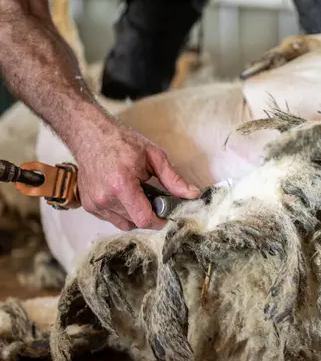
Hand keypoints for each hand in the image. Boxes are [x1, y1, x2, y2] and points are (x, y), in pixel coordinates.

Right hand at [75, 126, 200, 230]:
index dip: (159, 221)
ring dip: (134, 215)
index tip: (166, 215)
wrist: (91, 136)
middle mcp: (105, 198)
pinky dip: (121, 212)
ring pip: (123, 223)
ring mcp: (94, 203)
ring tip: (137, 195)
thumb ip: (173, 179)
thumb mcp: (153, 156)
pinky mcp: (89, 205)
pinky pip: (111, 219)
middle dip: (148, 215)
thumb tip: (192, 194)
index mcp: (121, 185)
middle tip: (153, 199)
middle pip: (135, 222)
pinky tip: (124, 195)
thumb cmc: (122, 142)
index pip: (144, 219)